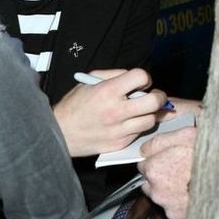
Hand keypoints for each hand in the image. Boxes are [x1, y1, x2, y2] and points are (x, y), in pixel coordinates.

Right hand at [53, 68, 169, 156]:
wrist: (59, 132)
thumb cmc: (73, 106)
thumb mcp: (88, 81)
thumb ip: (113, 75)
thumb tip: (135, 78)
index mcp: (108, 91)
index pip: (141, 77)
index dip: (144, 78)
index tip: (141, 83)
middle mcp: (115, 110)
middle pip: (155, 102)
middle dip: (159, 97)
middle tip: (153, 97)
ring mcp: (119, 129)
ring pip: (151, 120)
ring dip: (150, 114)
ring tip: (141, 112)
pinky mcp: (119, 143)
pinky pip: (139, 133)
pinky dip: (138, 127)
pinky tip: (129, 123)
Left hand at [138, 125, 196, 218]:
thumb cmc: (211, 160)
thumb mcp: (187, 137)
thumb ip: (160, 141)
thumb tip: (146, 147)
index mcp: (154, 169)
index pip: (143, 164)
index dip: (157, 160)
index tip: (167, 158)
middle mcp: (156, 190)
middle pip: (150, 181)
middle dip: (161, 176)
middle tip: (181, 169)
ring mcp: (167, 206)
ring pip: (161, 196)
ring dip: (170, 190)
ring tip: (189, 181)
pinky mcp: (178, 217)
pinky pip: (174, 208)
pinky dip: (181, 202)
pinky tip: (193, 192)